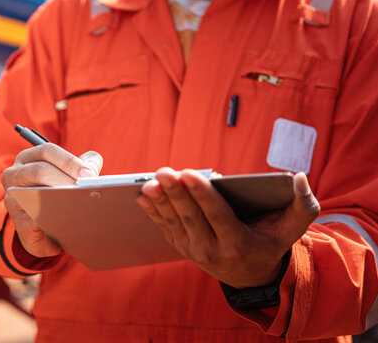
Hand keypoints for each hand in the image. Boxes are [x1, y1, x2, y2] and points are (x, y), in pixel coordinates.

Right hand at [2, 143, 102, 256]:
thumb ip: (81, 166)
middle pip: (41, 170)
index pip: (47, 151)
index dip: (70, 161)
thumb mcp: (68, 176)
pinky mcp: (18, 221)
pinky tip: (72, 222)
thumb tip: (94, 161)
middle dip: (67, 179)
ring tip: (81, 202)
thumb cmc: (56, 195)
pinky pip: (35, 220)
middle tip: (87, 189)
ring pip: (36, 193)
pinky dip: (54, 220)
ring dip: (61, 198)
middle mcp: (14, 174)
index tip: (89, 174)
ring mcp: (12, 198)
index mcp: (28, 158)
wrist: (45, 230)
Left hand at [137, 168, 319, 287]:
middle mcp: (213, 250)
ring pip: (174, 222)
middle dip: (176, 193)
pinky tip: (144, 196)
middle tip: (164, 171)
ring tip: (150, 182)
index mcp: (238, 243)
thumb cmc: (271, 241)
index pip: (217, 215)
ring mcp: (194, 251)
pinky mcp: (182, 248)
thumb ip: (303, 204)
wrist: (251, 275)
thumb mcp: (292, 228)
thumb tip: (300, 177)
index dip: (202, 194)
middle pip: (191, 217)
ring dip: (161, 201)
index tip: (189, 174)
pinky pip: (165, 228)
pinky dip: (153, 212)